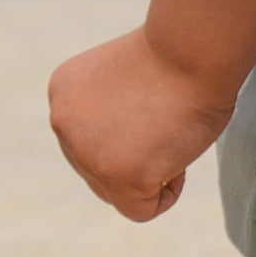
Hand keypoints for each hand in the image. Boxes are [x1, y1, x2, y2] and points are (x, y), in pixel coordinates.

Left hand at [47, 30, 230, 222]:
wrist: (193, 47)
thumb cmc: (178, 57)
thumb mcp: (121, 84)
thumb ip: (109, 117)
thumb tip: (122, 152)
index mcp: (62, 95)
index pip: (89, 142)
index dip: (129, 134)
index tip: (155, 105)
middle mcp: (62, 124)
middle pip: (97, 172)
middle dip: (136, 159)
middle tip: (167, 123)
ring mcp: (87, 153)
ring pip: (117, 194)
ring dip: (151, 174)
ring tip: (172, 136)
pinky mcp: (118, 176)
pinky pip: (143, 209)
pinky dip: (168, 193)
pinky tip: (178, 157)